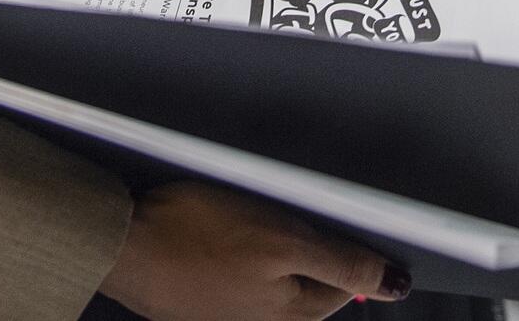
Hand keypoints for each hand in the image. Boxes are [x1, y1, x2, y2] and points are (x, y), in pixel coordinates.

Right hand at [99, 180, 409, 319]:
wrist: (122, 242)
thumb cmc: (197, 237)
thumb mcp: (282, 239)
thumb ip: (342, 263)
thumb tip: (397, 285)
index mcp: (292, 319)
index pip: (345, 286)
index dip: (344, 247)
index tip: (328, 216)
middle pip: (307, 285)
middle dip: (302, 247)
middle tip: (276, 209)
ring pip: (270, 281)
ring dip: (266, 249)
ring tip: (240, 216)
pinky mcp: (199, 308)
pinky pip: (235, 280)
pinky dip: (234, 256)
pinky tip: (215, 232)